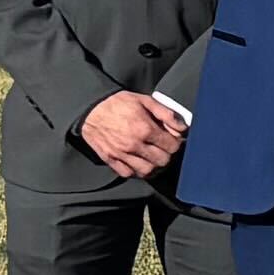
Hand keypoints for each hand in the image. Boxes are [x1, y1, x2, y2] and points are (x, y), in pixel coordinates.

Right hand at [73, 89, 188, 181]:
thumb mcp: (146, 101)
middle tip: (164, 149)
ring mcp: (120, 154)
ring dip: (154, 166)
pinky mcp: (109, 159)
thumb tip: (183, 128)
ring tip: (154, 157)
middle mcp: (133, 144)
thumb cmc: (118, 103)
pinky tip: (139, 162)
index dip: (176, 143)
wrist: (90, 108)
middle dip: (167, 155)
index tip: (173, 140)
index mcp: (144, 129)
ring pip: (147, 171)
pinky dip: (136, 171)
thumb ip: (167, 114)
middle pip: (162, 161)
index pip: (172, 147)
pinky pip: (128, 173)